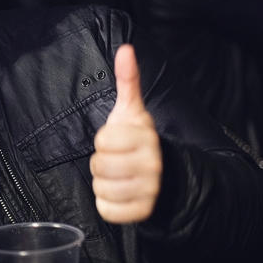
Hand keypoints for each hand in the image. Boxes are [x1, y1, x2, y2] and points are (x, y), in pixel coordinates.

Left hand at [91, 45, 161, 223]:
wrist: (163, 174)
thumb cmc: (138, 141)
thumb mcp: (132, 111)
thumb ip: (128, 81)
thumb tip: (126, 49)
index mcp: (147, 138)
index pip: (103, 140)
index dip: (104, 140)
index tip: (116, 141)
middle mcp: (152, 165)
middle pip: (100, 165)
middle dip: (101, 162)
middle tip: (115, 160)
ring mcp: (149, 191)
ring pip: (102, 188)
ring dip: (103, 183)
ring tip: (118, 176)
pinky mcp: (142, 212)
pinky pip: (107, 210)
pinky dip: (107, 203)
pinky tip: (118, 193)